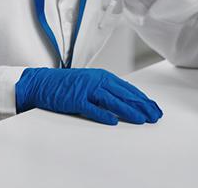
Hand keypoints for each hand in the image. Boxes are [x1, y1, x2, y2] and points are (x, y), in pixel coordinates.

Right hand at [15, 68, 162, 124]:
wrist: (43, 82)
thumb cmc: (67, 84)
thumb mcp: (91, 83)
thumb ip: (107, 90)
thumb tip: (125, 101)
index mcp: (103, 76)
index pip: (128, 89)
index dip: (142, 99)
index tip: (154, 108)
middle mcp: (97, 81)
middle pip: (124, 94)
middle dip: (141, 106)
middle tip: (154, 116)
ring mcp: (87, 90)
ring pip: (112, 101)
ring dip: (128, 110)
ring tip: (141, 119)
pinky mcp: (76, 99)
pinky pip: (92, 108)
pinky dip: (103, 115)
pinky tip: (113, 121)